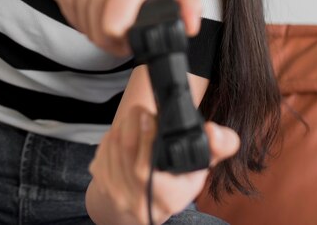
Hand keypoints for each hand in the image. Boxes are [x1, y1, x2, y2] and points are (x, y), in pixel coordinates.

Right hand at [52, 0, 201, 54]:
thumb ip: (184, 2)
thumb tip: (190, 27)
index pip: (115, 26)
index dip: (125, 42)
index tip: (132, 39)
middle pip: (99, 33)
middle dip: (112, 42)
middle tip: (122, 36)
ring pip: (85, 29)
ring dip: (97, 33)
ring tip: (109, 21)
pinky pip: (72, 21)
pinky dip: (84, 23)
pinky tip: (95, 12)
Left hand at [88, 106, 239, 224]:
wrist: (144, 204)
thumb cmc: (174, 181)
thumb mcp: (200, 168)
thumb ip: (215, 148)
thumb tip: (215, 132)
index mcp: (166, 198)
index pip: (146, 169)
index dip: (147, 138)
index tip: (150, 117)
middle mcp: (138, 201)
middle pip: (126, 147)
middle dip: (134, 121)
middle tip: (145, 113)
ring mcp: (115, 192)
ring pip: (112, 144)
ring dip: (123, 125)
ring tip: (137, 121)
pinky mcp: (100, 181)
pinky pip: (102, 149)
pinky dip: (112, 136)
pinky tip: (124, 135)